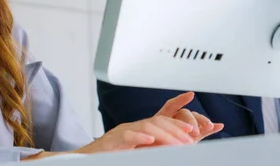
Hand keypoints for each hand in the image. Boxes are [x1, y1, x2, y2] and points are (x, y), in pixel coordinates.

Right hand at [73, 92, 223, 153]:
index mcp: (138, 130)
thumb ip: (154, 148)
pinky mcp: (111, 141)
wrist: (87, 159)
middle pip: (157, 121)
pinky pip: (127, 136)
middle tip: (190, 138)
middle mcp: (130, 128)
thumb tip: (174, 149)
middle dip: (176, 128)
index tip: (193, 129)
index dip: (178, 122)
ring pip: (145, 127)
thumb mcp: (137, 152)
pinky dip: (139, 138)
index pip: (161, 120)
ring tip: (178, 144)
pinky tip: (150, 141)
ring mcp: (120, 132)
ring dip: (164, 135)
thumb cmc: (111, 156)